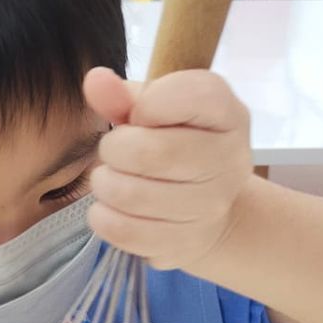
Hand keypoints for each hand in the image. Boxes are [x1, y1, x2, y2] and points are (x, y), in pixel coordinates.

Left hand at [82, 66, 253, 273]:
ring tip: (112, 178)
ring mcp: (210, 206)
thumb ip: (125, 95)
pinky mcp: (184, 242)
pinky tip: (111, 206)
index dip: (146, 104)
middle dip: (114, 148)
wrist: (210, 207)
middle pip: (148, 152)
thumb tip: (95, 80)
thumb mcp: (159, 110)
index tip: (139, 114)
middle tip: (115, 151)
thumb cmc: (177, 145)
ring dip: (105, 183)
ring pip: (129, 194)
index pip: (187, 96)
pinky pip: (123, 230)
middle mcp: (228, 160)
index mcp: (226, 114)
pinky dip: (104, 216)